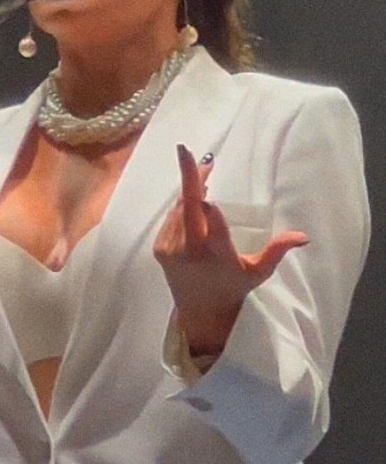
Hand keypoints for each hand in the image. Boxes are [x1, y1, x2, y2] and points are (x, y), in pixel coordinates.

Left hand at [153, 145, 307, 355]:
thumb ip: (277, 251)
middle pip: (188, 208)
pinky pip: (171, 219)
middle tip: (187, 151)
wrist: (199, 312)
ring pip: (179, 210)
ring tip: (203, 172)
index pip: (213, 230)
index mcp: (216, 257)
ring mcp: (171, 249)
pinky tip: (191, 202)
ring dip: (189, 191)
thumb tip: (304, 237)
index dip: (212, 213)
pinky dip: (181, 207)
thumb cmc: (233, 288)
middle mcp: (190, 252)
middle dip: (189, 178)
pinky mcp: (160, 249)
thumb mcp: (258, 272)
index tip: (211, 198)